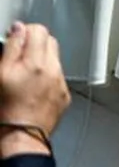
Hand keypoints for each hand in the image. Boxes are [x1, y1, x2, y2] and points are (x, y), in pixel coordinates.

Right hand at [0, 22, 70, 155]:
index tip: (14, 39)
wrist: (20, 137)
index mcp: (34, 63)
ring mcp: (60, 82)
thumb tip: (18, 29)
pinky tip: (35, 87)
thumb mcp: (0, 74)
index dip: (23, 32)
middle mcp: (51, 70)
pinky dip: (48, 76)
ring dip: (42, 58)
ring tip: (26, 72)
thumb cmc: (4, 110)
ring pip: (55, 58)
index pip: (37, 30)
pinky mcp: (64, 94)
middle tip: (19, 54)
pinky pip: (59, 76)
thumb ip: (11, 48)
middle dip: (35, 42)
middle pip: (49, 40)